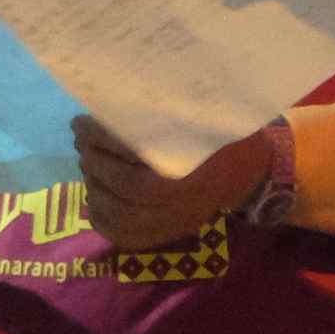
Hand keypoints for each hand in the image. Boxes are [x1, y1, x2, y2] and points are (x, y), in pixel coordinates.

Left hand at [72, 113, 273, 250]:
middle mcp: (187, 201)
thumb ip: (168, 109)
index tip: (82, 122)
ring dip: (95, 187)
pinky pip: (127, 237)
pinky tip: (94, 195)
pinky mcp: (170, 234)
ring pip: (123, 216)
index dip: (102, 141)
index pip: (136, 158)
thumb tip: (115, 96)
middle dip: (95, 161)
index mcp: (197, 166)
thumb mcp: (207, 113)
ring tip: (87, 162)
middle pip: (126, 189)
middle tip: (81, 138)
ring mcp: (177, 222)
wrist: (253, 172)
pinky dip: (102, 219)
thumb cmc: (227, 134)